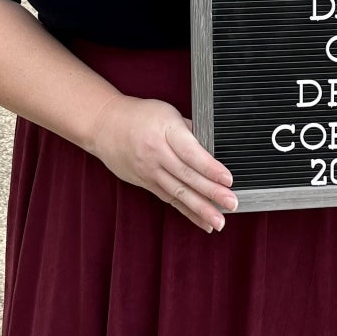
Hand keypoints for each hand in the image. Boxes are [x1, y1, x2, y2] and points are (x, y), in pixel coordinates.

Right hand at [89, 94, 237, 232]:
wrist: (104, 125)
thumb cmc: (139, 115)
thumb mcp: (168, 113)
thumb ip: (191, 130)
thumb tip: (214, 147)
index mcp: (165, 131)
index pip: (191, 153)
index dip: (211, 167)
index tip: (228, 179)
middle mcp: (157, 153)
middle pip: (187, 176)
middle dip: (211, 192)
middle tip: (231, 203)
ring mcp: (149, 171)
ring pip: (178, 192)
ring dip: (201, 209)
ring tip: (219, 221)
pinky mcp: (145, 183)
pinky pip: (169, 199)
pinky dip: (187, 212)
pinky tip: (203, 222)